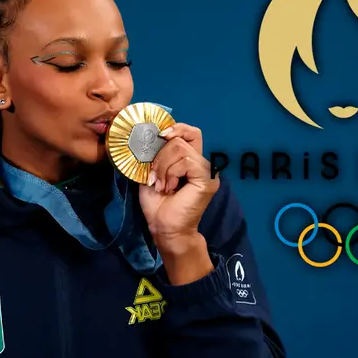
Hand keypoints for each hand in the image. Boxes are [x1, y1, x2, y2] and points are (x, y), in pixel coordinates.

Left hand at [138, 122, 219, 253]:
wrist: (165, 228)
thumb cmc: (158, 205)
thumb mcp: (152, 173)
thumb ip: (156, 155)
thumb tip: (150, 137)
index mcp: (191, 161)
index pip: (191, 132)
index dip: (176, 128)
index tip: (160, 136)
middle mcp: (202, 163)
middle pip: (182, 138)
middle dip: (161, 155)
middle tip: (155, 177)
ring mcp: (207, 171)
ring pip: (181, 149)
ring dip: (164, 167)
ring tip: (162, 185)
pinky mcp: (207, 179)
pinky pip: (186, 162)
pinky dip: (171, 173)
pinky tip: (170, 188)